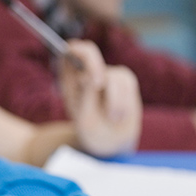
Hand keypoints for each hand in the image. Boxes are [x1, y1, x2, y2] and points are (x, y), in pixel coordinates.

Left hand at [56, 39, 141, 155]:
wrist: (111, 144)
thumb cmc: (93, 131)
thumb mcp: (85, 117)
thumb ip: (86, 96)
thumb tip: (90, 77)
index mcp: (70, 81)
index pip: (68, 53)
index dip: (75, 54)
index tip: (82, 72)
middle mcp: (87, 73)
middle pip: (89, 51)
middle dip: (94, 66)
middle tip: (98, 84)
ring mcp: (106, 75)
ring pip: (113, 74)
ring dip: (115, 98)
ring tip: (112, 118)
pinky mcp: (123, 81)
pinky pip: (127, 81)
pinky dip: (125, 100)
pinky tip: (120, 115)